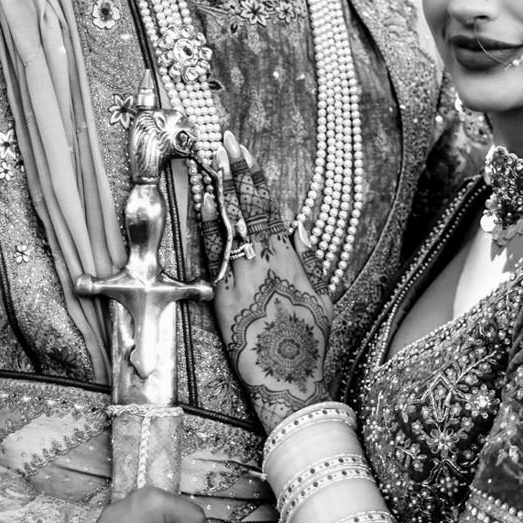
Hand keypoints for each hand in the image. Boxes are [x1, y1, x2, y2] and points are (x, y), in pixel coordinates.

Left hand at [206, 133, 335, 429]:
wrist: (288, 381)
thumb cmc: (309, 344)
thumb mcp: (322, 299)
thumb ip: (309, 261)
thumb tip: (299, 226)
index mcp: (289, 259)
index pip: (269, 208)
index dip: (255, 177)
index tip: (245, 152)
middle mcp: (263, 261)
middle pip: (247, 207)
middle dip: (235, 171)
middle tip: (224, 141)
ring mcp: (240, 277)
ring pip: (227, 226)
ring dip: (218, 191)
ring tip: (209, 161)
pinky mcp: (222, 298)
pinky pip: (213, 255)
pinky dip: (207, 227)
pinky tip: (201, 203)